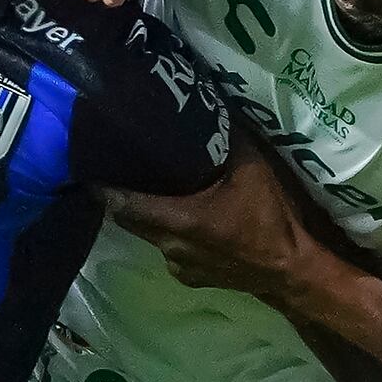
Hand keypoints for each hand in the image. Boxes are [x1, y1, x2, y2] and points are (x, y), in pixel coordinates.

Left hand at [108, 152, 323, 307]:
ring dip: (147, 216)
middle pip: (129, 220)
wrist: (292, 271)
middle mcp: (168, 246)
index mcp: (178, 219)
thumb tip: (211, 103)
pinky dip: (169, 233)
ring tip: (151, 189)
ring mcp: (178, 265)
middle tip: (120, 169)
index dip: (102, 187)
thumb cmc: (271, 218)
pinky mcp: (190, 278)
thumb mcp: (253, 169)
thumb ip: (230, 137)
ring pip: (150, 236)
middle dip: (120, 198)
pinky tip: (182, 218)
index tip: (89, 166)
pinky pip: (169, 250)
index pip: (122, 204)